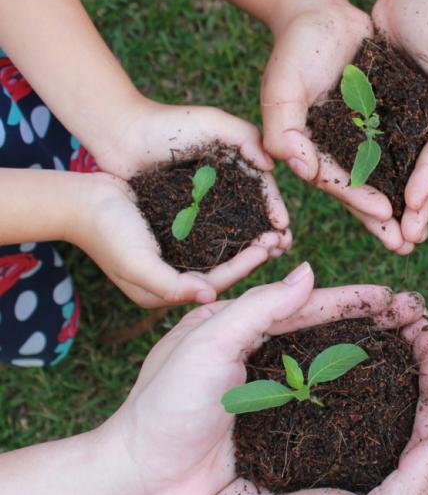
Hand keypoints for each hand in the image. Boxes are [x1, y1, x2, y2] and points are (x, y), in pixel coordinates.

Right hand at [71, 165, 286, 307]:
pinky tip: (253, 214)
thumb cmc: (105, 231)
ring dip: (248, 241)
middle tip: (281, 238)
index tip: (269, 247)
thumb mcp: (136, 263)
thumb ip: (170, 284)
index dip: (245, 266)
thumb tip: (209, 297)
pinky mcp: (176, 235)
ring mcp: (176, 257)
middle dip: (253, 256)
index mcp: (166, 292)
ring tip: (273, 228)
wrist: (80, 198)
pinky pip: (211, 235)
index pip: (215, 283)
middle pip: (224, 270)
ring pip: (222, 253)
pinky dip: (233, 227)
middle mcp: (175, 278)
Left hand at [96, 263, 427, 494]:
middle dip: (373, 325)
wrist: (139, 479)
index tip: (395, 298)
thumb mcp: (207, 344)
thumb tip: (308, 270)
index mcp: (239, 325)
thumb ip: (259, 308)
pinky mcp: (274, 429)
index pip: (307, 304)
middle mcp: (258, 354)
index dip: (353, 299)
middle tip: (419, 322)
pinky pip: (321, 407)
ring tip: (413, 355)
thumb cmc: (165, 406)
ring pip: (330, 368)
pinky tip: (384, 398)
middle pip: (327, 332)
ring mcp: (267, 393)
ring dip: (371, 359)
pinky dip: (353, 398)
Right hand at [262, 1, 424, 254]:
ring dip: (404, 204)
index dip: (360, 199)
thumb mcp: (280, 90)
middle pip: (366, 191)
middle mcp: (342, 151)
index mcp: (315, 151)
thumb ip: (283, 131)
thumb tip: (304, 172)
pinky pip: (406, 148)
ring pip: (389, 177)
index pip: (339, 182)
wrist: (320, 14)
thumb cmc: (293, 51)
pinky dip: (418, 168)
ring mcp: (366, 137)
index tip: (385, 214)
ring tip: (422, 232)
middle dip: (384, 220)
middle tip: (408, 245)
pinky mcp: (388, 119)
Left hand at [373, 0, 427, 244]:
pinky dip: (376, 174)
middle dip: (417, 208)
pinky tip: (366, 199)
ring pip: (404, 169)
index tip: (414, 208)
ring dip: (397, 202)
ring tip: (387, 236)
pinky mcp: (393, 116)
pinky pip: (383, 150)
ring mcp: (417, 123)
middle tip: (405, 242)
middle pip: (427, 172)